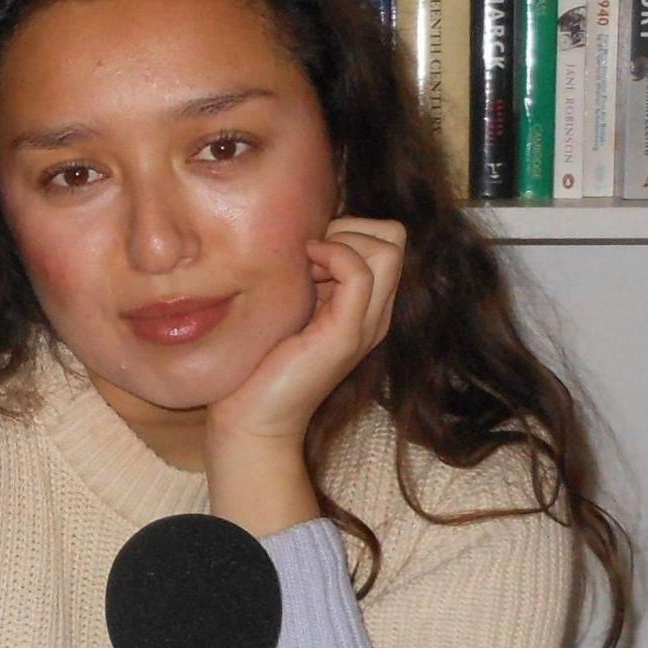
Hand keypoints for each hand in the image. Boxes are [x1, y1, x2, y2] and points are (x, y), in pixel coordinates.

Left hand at [203, 215, 406, 448]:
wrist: (252, 420)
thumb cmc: (259, 364)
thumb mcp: (289, 306)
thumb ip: (306, 275)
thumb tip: (303, 232)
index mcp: (365, 305)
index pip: (387, 239)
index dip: (348, 230)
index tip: (307, 252)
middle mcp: (376, 313)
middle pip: (394, 237)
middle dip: (348, 227)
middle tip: (307, 255)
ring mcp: (367, 324)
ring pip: (388, 247)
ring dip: (341, 240)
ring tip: (304, 267)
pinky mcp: (347, 334)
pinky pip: (360, 272)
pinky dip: (333, 255)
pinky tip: (303, 270)